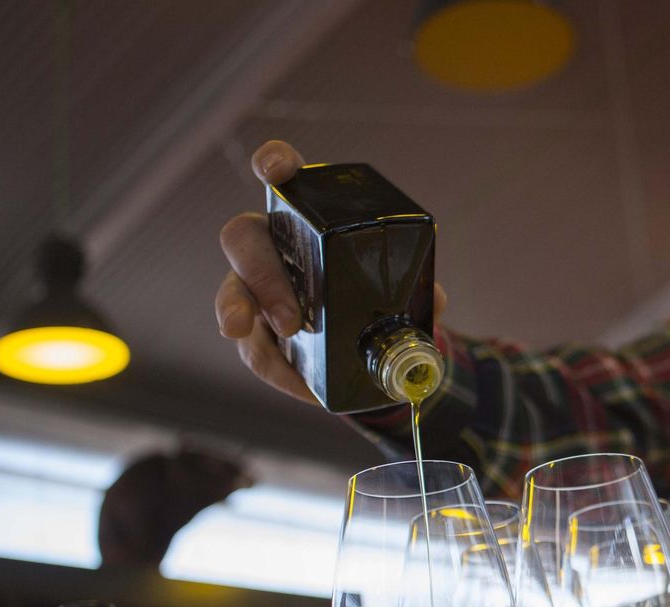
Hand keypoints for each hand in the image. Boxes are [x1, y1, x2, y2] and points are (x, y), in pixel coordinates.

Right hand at [213, 142, 453, 405]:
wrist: (365, 350)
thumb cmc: (373, 300)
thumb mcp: (402, 294)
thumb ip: (418, 291)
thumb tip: (438, 299)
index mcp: (310, 220)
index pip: (285, 178)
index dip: (275, 163)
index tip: (275, 167)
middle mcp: (273, 246)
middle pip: (243, 238)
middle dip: (260, 273)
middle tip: (290, 318)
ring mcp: (255, 289)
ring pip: (232, 290)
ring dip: (239, 312)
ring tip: (257, 336)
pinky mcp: (255, 333)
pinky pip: (253, 347)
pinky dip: (276, 368)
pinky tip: (298, 381)